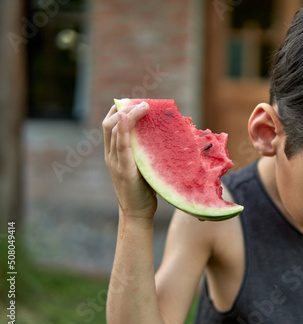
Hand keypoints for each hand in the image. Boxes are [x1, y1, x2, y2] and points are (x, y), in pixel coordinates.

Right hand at [102, 102, 157, 219]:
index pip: (110, 126)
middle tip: (141, 102)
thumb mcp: (143, 166)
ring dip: (128, 114)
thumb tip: (163, 136)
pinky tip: (126, 117)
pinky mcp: (123, 169)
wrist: (137, 213)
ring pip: (113, 131)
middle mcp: (111, 156)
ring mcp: (115, 162)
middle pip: (109, 124)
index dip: (119, 110)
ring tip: (143, 106)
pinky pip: (121, 145)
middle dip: (123, 108)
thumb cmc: (144, 190)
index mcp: (114, 154)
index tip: (133, 101)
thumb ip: (145, 152)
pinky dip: (122, 129)